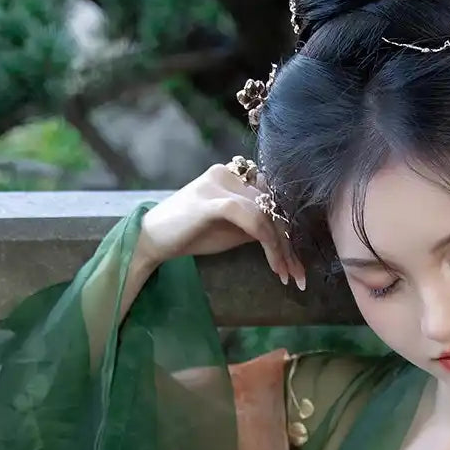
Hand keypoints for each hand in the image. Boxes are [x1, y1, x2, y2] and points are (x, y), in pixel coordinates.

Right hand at [138, 161, 305, 289]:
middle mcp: (229, 174)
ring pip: (267, 214)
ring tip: (287, 275)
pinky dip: (268, 244)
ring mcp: (220, 184)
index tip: (297, 263)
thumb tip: (285, 238)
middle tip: (299, 275)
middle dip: (290, 244)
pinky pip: (253, 219)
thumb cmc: (189, 236)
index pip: (272, 200)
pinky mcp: (213, 200)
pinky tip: (274, 265)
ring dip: (282, 248)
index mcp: (234, 176)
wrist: (151, 240)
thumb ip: (256, 226)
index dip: (289, 231)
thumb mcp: (231, 231)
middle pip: (273, 206)